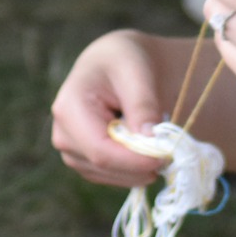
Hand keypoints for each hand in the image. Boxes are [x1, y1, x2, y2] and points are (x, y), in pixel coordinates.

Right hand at [51, 30, 179, 187]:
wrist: (115, 63)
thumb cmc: (125, 60)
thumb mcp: (137, 70)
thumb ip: (142, 103)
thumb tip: (148, 137)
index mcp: (70, 108)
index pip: (100, 149)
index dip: (133, 160)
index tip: (165, 157)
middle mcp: (63, 133)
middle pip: (103, 166)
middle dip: (139, 166)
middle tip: (172, 153)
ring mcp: (71, 150)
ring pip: (107, 175)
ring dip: (138, 169)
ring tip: (162, 148)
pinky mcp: (83, 160)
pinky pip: (110, 176)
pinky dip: (133, 170)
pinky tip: (149, 153)